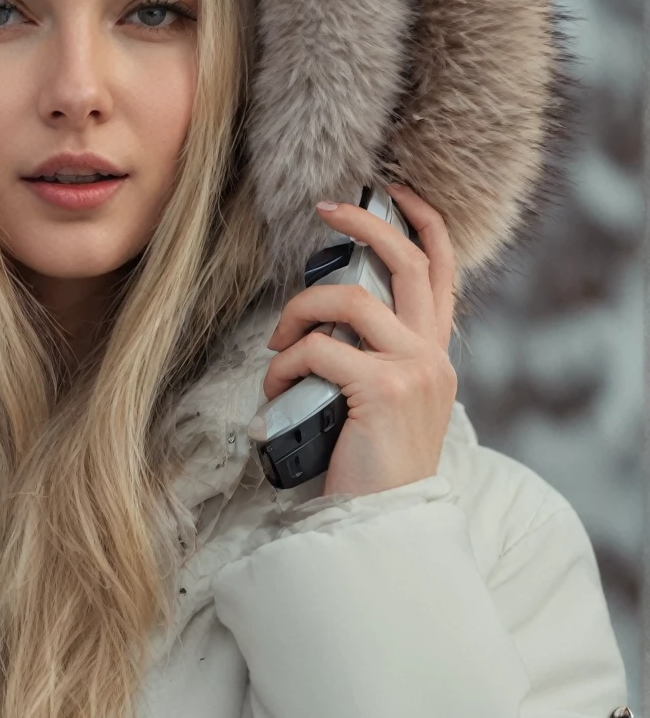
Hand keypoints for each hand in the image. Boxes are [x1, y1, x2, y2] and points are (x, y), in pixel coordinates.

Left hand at [262, 184, 457, 498]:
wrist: (386, 523)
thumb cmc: (367, 466)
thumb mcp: (378, 402)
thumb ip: (368, 358)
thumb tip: (318, 322)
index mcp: (434, 354)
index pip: (442, 271)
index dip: (421, 224)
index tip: (389, 194)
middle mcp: (432, 355)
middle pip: (407, 261)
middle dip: (365, 223)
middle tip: (325, 208)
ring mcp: (413, 370)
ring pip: (349, 302)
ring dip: (298, 314)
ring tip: (276, 348)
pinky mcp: (384, 390)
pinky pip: (319, 351)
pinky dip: (285, 365)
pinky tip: (276, 389)